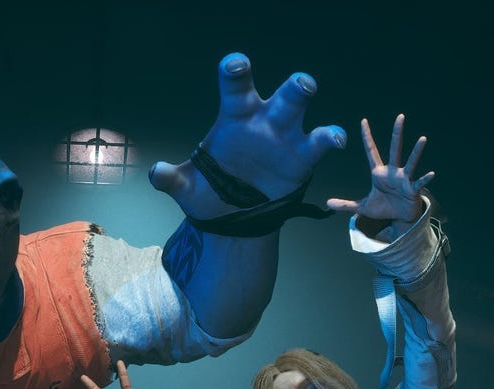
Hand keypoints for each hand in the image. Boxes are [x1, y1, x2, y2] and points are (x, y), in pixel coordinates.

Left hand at [150, 53, 346, 219]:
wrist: (233, 218)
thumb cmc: (210, 191)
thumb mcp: (187, 188)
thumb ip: (172, 179)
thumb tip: (156, 173)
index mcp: (235, 116)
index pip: (235, 86)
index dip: (236, 71)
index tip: (237, 66)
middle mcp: (264, 119)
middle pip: (281, 94)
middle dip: (292, 86)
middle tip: (300, 85)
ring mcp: (287, 135)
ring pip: (300, 107)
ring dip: (306, 97)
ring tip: (309, 91)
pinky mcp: (305, 156)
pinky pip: (322, 141)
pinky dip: (332, 137)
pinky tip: (336, 139)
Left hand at [324, 115, 434, 236]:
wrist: (400, 217)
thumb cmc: (383, 208)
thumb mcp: (362, 207)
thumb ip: (345, 204)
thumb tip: (327, 203)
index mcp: (379, 173)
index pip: (371, 151)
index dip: (367, 137)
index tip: (363, 121)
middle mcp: (392, 172)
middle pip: (395, 149)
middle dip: (396, 133)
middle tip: (400, 116)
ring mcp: (404, 179)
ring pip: (410, 162)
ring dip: (416, 151)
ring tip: (422, 139)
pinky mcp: (412, 190)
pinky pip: (419, 183)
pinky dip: (425, 178)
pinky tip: (431, 173)